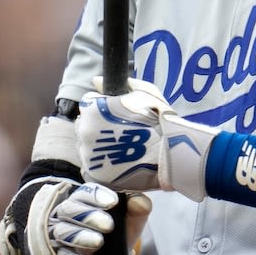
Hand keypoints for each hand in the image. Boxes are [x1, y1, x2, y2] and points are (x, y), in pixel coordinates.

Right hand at [0, 178, 150, 254]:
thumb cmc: (118, 230)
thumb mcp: (131, 217)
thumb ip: (137, 206)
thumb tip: (140, 203)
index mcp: (85, 199)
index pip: (85, 191)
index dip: (96, 195)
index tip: (113, 202)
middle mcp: (69, 214)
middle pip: (70, 208)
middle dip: (89, 216)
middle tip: (109, 225)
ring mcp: (62, 233)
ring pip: (63, 230)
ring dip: (80, 236)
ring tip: (98, 242)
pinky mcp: (60, 253)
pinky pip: (61, 254)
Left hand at [77, 76, 218, 201]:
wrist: (170, 154)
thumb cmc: (159, 119)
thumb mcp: (143, 92)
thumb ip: (119, 84)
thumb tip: (96, 81)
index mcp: (93, 108)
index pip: (88, 104)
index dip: (102, 106)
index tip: (116, 113)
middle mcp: (85, 130)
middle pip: (85, 125)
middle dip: (98, 126)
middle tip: (122, 131)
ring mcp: (88, 154)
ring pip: (87, 146)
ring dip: (99, 145)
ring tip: (123, 147)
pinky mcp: (95, 174)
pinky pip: (93, 165)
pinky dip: (103, 163)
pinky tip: (119, 160)